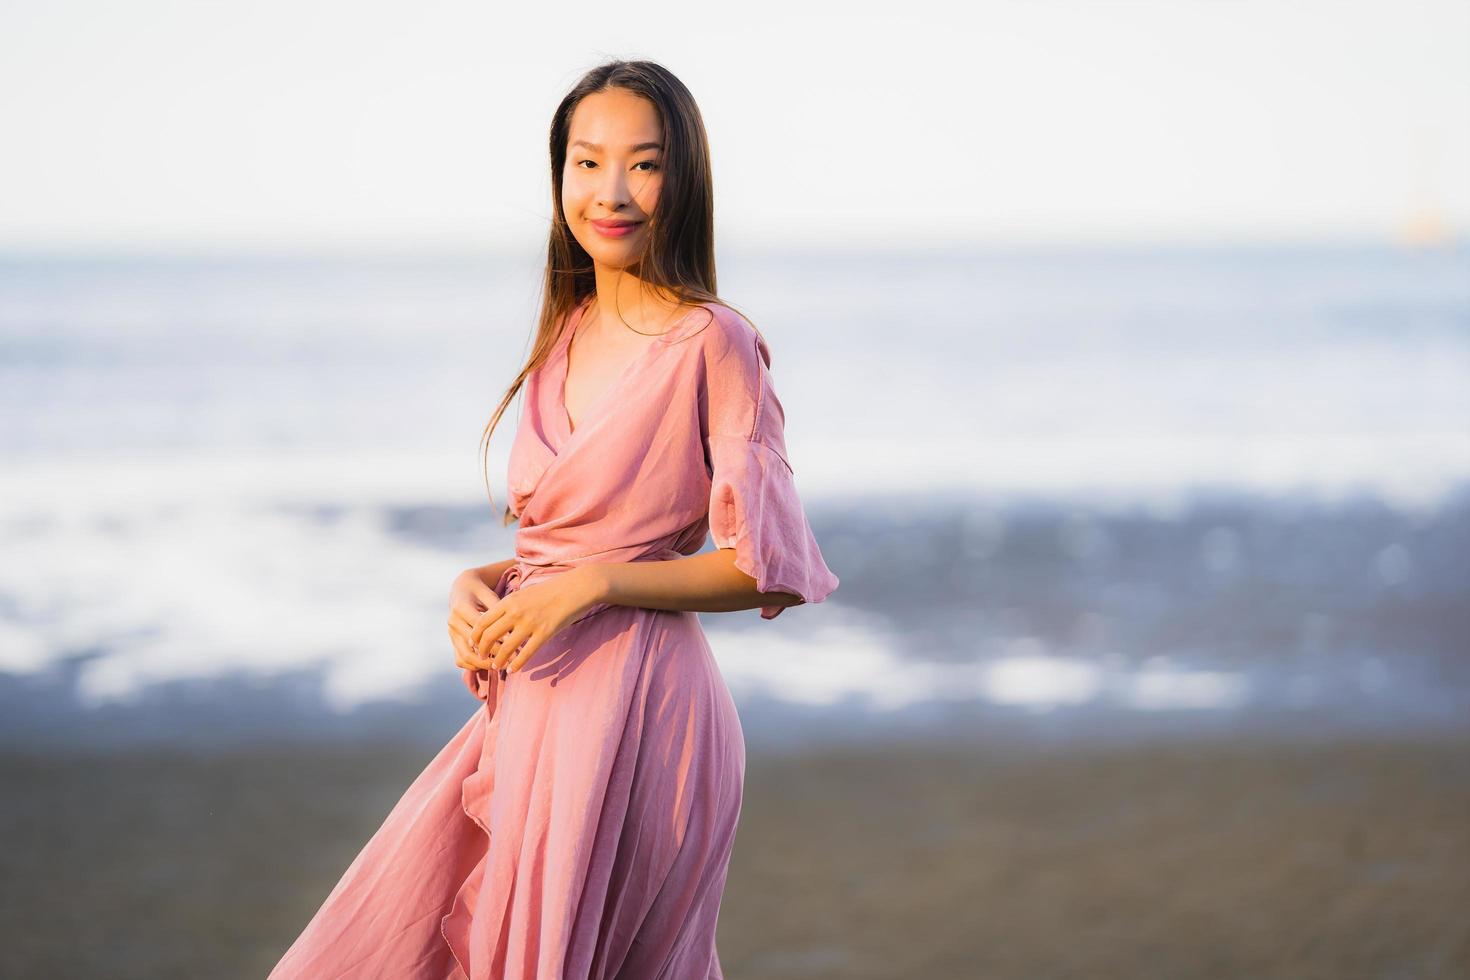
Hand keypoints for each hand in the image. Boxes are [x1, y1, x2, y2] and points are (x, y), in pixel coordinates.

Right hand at [449, 567, 504, 673]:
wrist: (462, 590)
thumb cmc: (480, 592)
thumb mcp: (489, 594)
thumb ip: (497, 610)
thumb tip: (510, 632)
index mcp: (460, 608)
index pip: (480, 627)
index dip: (497, 636)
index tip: (514, 642)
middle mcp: (452, 622)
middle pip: (472, 644)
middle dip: (493, 653)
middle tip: (511, 658)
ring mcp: (451, 633)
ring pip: (465, 656)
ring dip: (483, 663)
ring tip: (502, 665)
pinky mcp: (453, 642)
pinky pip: (461, 660)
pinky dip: (475, 666)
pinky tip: (491, 664)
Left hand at [469, 566, 604, 674]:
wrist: (575, 588)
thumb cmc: (550, 590)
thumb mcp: (524, 594)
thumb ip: (509, 606)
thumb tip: (496, 620)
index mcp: (509, 601)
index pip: (483, 621)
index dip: (475, 635)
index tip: (473, 644)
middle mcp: (516, 612)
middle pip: (490, 636)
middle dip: (483, 650)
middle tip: (481, 657)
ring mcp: (530, 623)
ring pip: (506, 648)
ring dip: (498, 660)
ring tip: (496, 666)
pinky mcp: (545, 632)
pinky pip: (526, 653)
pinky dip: (517, 664)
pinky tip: (513, 670)